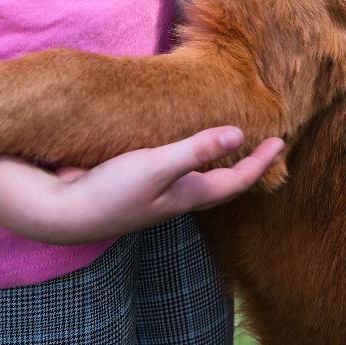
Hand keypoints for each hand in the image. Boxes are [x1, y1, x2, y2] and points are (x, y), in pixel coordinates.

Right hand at [0, 127, 283, 244]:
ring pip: (192, 173)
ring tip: (223, 136)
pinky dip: (179, 149)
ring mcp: (153, 188)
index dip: (260, 162)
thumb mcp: (156, 167)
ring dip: (211, 156)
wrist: (63, 211)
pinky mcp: (131, 177)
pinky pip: (166, 162)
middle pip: (219, 181)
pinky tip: (171, 133)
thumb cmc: (112, 192)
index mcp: (186, 195)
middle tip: (261, 141)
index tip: (282, 142)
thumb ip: (195, 150)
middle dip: (242, 163)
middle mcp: (174, 194)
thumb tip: (238, 134)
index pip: (236, 181)